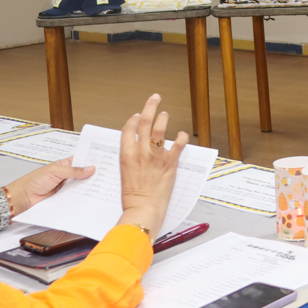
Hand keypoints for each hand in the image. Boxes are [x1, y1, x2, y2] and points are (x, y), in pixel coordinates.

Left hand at [2, 158, 95, 216]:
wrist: (24, 197)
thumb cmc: (35, 180)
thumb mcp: (55, 171)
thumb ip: (74, 171)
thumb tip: (90, 168)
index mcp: (64, 164)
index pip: (81, 160)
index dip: (91, 160)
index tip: (104, 160)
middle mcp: (67, 175)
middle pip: (83, 174)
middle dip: (93, 174)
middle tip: (107, 174)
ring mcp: (66, 186)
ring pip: (81, 185)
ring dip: (89, 186)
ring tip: (103, 185)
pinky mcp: (65, 197)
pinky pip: (76, 195)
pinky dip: (83, 196)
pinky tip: (91, 196)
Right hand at [116, 93, 189, 238]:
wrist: (143, 208)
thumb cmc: (133, 198)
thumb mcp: (124, 175)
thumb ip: (130, 161)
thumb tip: (135, 154)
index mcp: (126, 155)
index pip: (128, 129)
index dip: (133, 120)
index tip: (137, 115)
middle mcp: (141, 152)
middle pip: (146, 122)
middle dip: (151, 107)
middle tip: (155, 98)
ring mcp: (156, 156)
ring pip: (161, 129)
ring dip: (164, 118)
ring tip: (166, 114)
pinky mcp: (170, 162)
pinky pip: (178, 144)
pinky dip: (182, 138)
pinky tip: (182, 135)